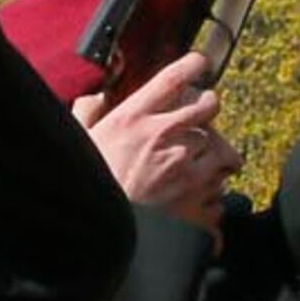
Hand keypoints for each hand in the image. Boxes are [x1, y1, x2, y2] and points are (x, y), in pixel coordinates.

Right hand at [80, 52, 239, 225]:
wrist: (99, 238)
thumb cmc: (88, 189)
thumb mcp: (78, 144)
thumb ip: (86, 115)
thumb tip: (94, 98)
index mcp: (133, 121)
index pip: (171, 79)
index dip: (191, 65)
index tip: (199, 63)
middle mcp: (165, 140)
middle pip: (207, 107)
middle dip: (208, 107)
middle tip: (202, 115)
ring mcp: (187, 174)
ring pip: (221, 152)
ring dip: (211, 158)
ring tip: (195, 167)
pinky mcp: (199, 206)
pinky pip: (220, 197)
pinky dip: (210, 200)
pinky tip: (193, 203)